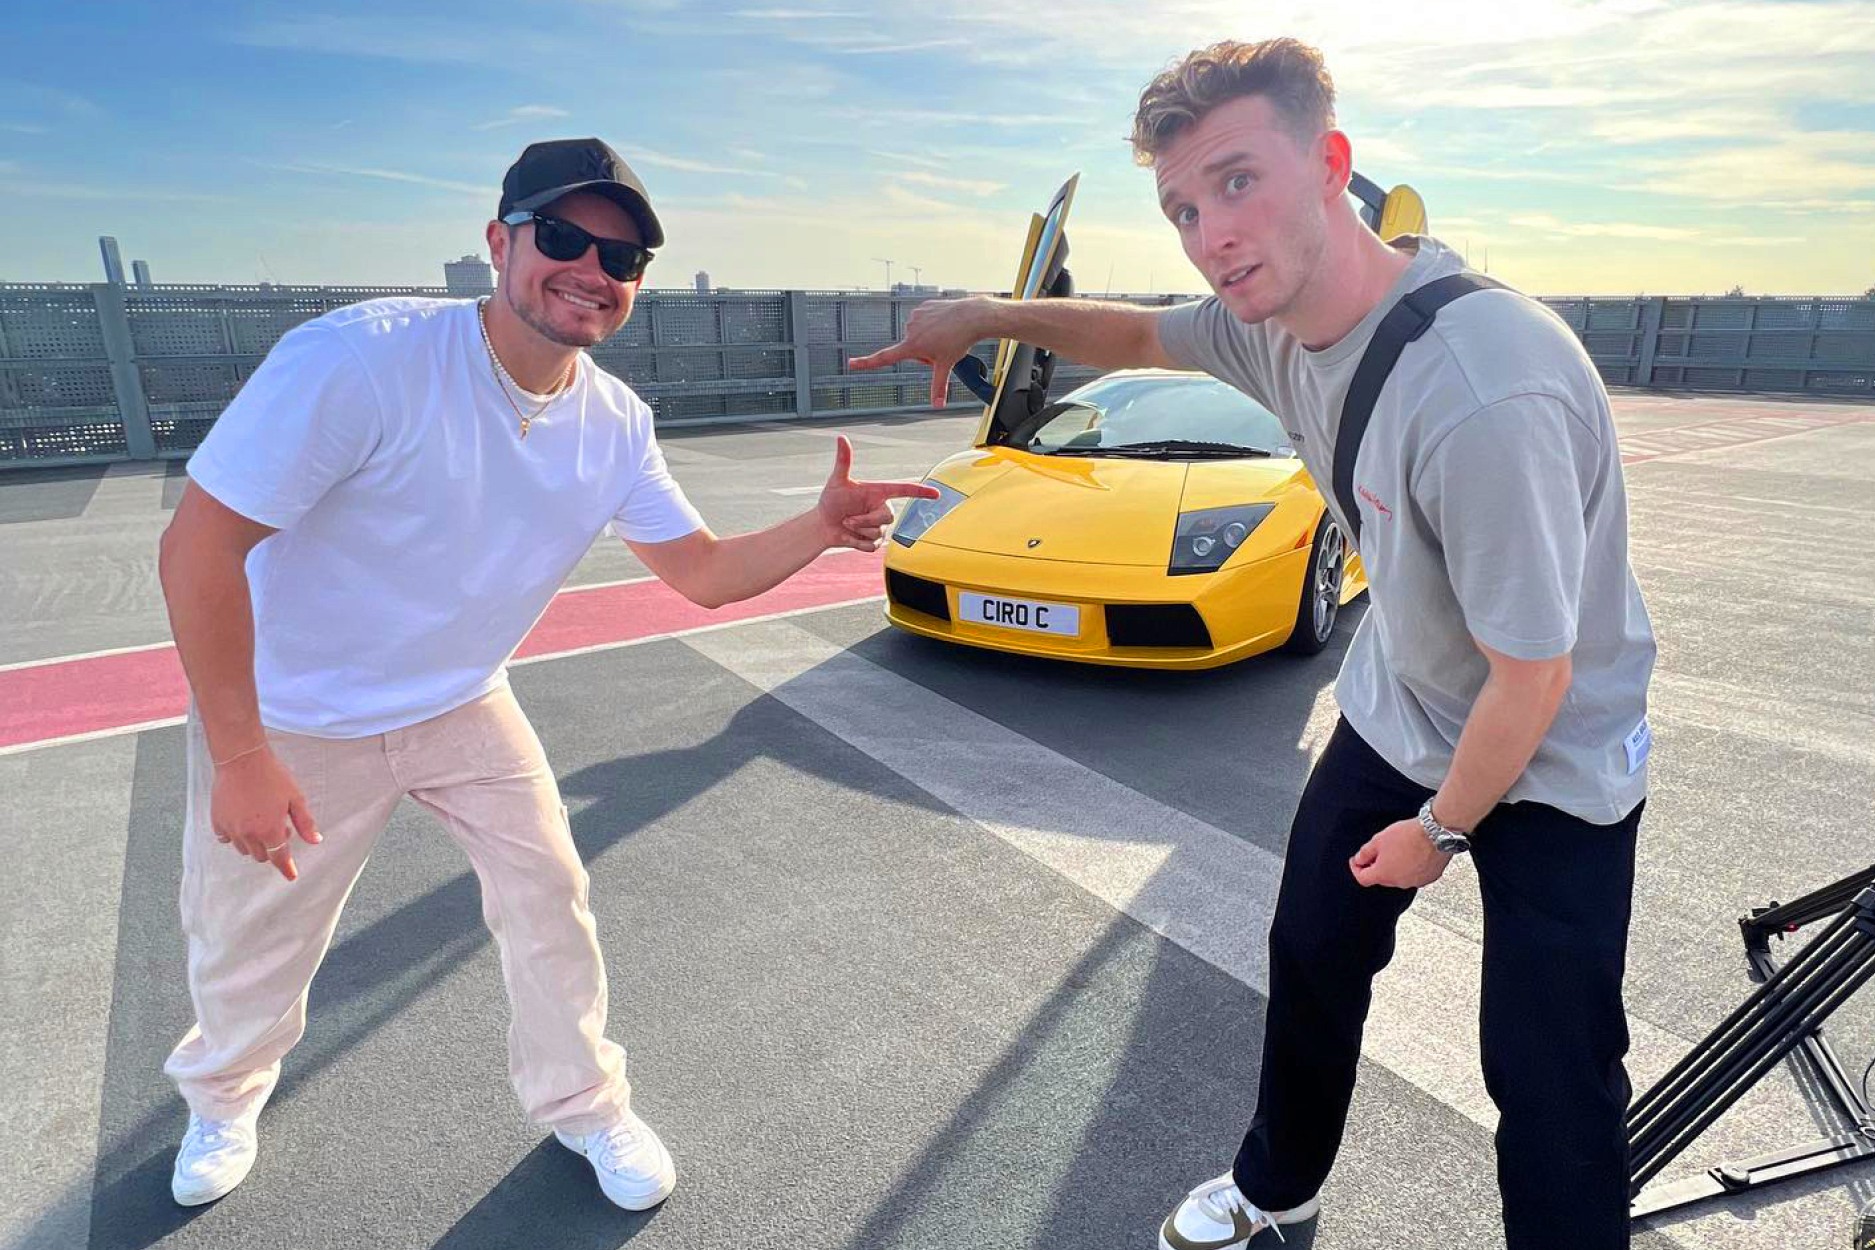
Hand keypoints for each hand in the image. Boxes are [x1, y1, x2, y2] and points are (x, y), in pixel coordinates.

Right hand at [210, 745, 320, 880]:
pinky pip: (226, 839)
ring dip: (255, 843)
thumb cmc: (272, 776)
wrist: (242, 759)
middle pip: (262, 855)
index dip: (286, 868)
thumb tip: (316, 841)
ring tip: (262, 821)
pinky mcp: (217, 821)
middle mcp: (248, 834)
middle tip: (279, 828)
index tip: (291, 876)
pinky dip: (236, 836)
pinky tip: (243, 821)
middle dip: (272, 848)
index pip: (280, 858)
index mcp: (270, 830)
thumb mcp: (295, 798)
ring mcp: (231, 828)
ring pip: (244, 849)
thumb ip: (305, 823)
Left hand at [816, 434, 939, 550]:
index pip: (904, 490)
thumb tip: (841, 437)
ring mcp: (879, 526)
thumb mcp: (837, 481)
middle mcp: (882, 508)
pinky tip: (849, 536)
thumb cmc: (831, 500)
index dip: (921, 491)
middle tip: (847, 519)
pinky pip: (872, 546)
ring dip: (858, 531)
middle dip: (864, 520)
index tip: (936, 493)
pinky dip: (857, 543)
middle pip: (887, 517)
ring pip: (878, 533)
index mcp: (879, 492)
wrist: (823, 525)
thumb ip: (843, 461)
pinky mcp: (874, 542)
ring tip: (847, 524)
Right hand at [845, 296, 994, 407]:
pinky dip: (932, 323)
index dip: (866, 362)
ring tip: (945, 334)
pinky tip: (944, 323)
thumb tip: (938, 405)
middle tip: (941, 347)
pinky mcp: (922, 306)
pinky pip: (923, 320)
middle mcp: (910, 329)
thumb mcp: (946, 365)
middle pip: (911, 348)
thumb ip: (938, 386)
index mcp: (912, 345)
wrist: (972, 316)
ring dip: (928, 336)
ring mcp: (915, 316)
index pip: (884, 357)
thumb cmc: (960, 339)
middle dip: (923, 350)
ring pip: (918, 333)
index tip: (851, 363)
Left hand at [1350, 818, 1451, 889]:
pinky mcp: (1430, 878)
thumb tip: (1359, 860)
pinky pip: (1416, 875)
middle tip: (1380, 850)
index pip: (1362, 879)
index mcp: (1383, 875)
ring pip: (1399, 876)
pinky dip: (1411, 867)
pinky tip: (1414, 854)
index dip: (1356, 869)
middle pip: (1382, 878)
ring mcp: (1416, 882)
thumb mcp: (1379, 839)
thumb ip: (1365, 852)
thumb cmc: (1409, 835)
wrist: (1436, 832)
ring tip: (1400, 848)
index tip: (1356, 861)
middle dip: (1378, 865)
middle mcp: (1399, 882)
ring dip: (1396, 866)